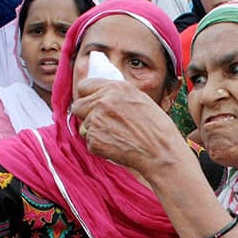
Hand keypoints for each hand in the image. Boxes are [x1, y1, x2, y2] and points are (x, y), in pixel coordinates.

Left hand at [71, 78, 188, 180]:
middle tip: (102, 122)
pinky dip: (99, 145)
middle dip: (86, 114)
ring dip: (95, 131)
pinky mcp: (94, 139)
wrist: (160, 151)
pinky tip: (117, 146)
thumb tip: (99, 94)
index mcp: (115, 88)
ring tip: (117, 136)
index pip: (84, 86)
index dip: (87, 95)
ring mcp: (96, 120)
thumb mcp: (138, 98)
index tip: (91, 103)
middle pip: (78, 105)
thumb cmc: (155, 127)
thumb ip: (116, 94)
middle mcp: (103, 101)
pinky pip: (89, 142)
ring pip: (84, 126)